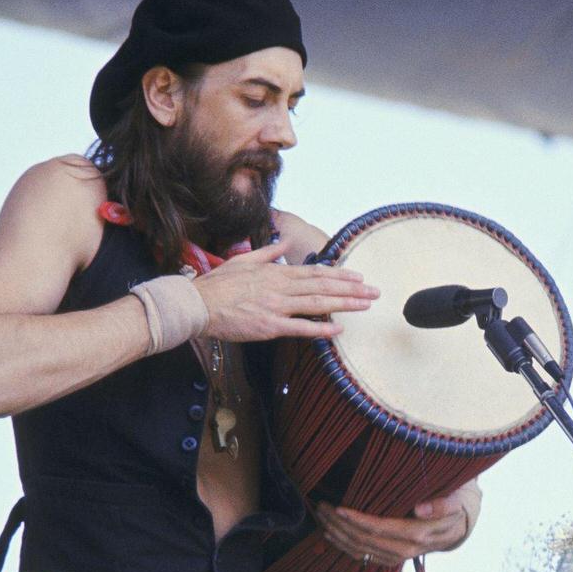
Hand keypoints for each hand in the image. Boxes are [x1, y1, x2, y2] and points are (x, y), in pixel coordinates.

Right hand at [193, 243, 378, 341]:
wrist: (198, 304)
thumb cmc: (218, 285)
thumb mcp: (244, 260)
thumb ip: (268, 252)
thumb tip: (283, 241)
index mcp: (275, 272)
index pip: (314, 272)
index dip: (339, 275)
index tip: (358, 277)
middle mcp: (280, 287)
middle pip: (323, 286)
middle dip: (351, 289)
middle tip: (374, 292)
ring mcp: (276, 307)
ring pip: (317, 303)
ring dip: (344, 304)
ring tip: (365, 305)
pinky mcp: (269, 326)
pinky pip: (300, 328)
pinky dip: (321, 329)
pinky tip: (338, 330)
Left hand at [315, 479, 481, 567]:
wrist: (459, 525)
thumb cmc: (455, 505)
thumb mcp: (456, 501)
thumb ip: (441, 504)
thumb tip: (420, 508)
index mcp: (419, 534)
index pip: (382, 529)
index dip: (359, 520)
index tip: (340, 508)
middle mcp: (406, 550)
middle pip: (366, 541)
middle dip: (342, 525)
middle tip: (323, 507)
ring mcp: (397, 556)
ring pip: (361, 551)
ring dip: (338, 536)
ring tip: (321, 518)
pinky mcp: (391, 557)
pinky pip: (364, 556)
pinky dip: (344, 546)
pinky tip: (330, 534)